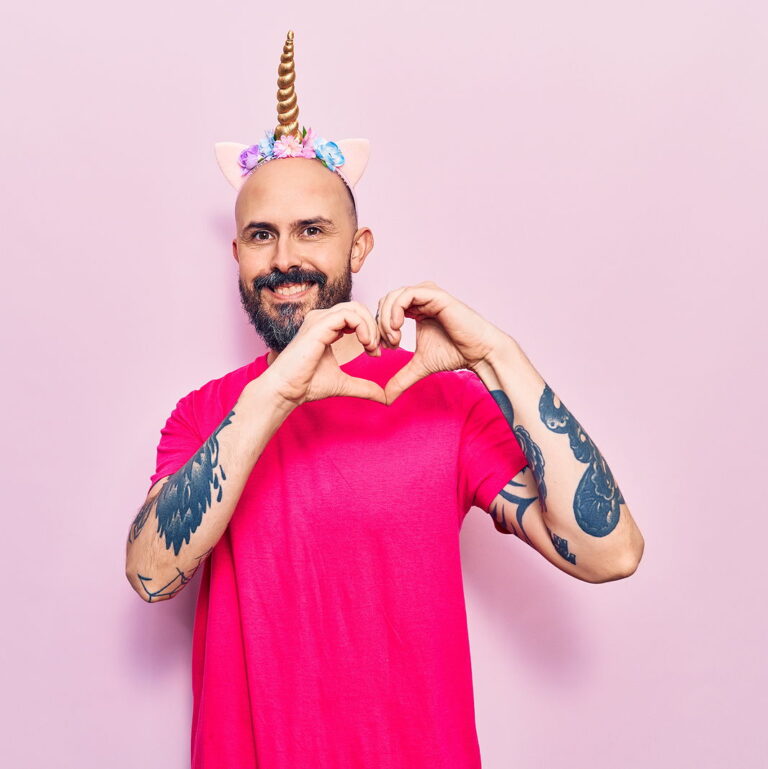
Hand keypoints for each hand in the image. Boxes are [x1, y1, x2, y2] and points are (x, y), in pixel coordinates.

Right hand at [262, 301, 385, 407]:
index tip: (376, 353)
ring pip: (355, 308)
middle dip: (374, 326)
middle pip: (358, 308)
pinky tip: (365, 343)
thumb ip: (364, 386)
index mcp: (326, 327)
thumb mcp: (344, 384)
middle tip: (378, 349)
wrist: (286, 390)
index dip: (371, 330)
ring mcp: (319, 319)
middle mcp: (322, 319)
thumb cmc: (307, 385)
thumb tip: (384, 397)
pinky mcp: (319, 325)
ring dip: (370, 326)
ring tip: (372, 347)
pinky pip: (349, 315)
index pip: (356, 316)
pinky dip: (363, 326)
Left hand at [375, 281, 505, 403]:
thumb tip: (386, 397)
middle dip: (378, 325)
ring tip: (394, 340)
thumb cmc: (455, 354)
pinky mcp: (435, 295)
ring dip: (386, 320)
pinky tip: (398, 329)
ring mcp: (428, 294)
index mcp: (416, 309)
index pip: (385, 310)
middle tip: (384, 346)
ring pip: (393, 297)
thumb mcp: (420, 366)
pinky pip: (407, 295)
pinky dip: (396, 311)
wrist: (479, 353)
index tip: (378, 350)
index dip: (376, 329)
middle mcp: (420, 298)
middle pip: (385, 301)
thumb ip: (401, 377)